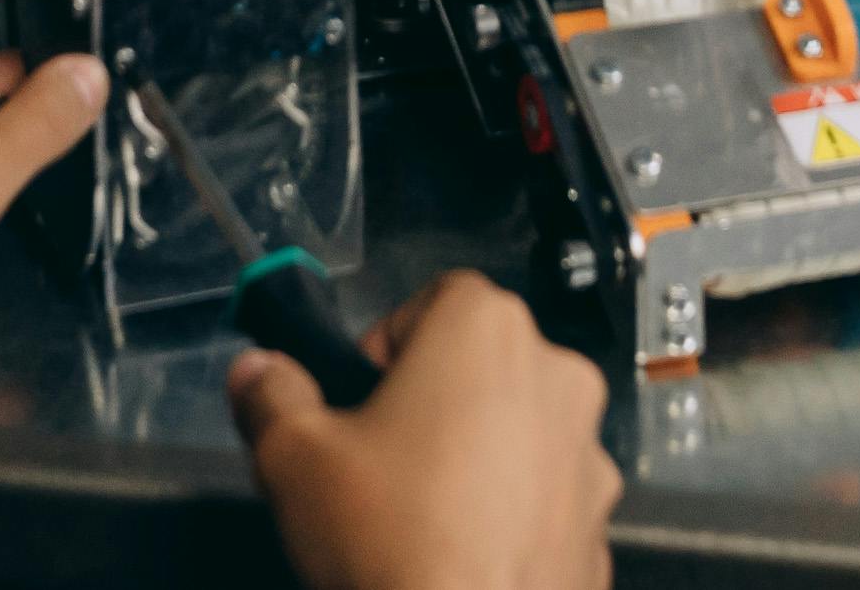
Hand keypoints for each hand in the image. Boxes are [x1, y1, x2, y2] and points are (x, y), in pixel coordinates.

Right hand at [228, 272, 617, 589]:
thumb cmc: (392, 543)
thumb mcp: (293, 459)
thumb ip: (271, 396)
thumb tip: (258, 372)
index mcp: (486, 330)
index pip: (429, 301)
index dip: (381, 350)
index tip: (353, 405)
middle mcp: (555, 376)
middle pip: (478, 368)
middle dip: (429, 406)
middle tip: (376, 467)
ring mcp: (589, 454)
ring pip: (517, 435)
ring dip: (474, 462)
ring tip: (417, 523)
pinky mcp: (601, 524)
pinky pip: (545, 501)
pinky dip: (509, 518)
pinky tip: (460, 559)